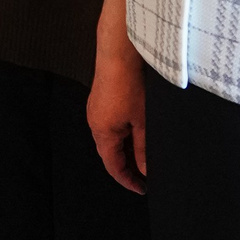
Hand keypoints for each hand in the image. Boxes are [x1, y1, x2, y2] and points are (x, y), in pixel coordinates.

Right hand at [87, 44, 148, 194]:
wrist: (118, 51)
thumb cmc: (127, 82)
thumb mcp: (142, 122)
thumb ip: (143, 149)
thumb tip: (145, 169)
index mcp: (101, 132)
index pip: (113, 166)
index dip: (127, 180)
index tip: (141, 188)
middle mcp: (94, 122)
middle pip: (109, 153)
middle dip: (127, 166)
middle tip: (145, 175)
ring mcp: (96, 109)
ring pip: (111, 138)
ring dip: (126, 149)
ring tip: (145, 155)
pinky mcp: (101, 98)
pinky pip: (110, 124)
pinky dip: (123, 134)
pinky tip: (137, 131)